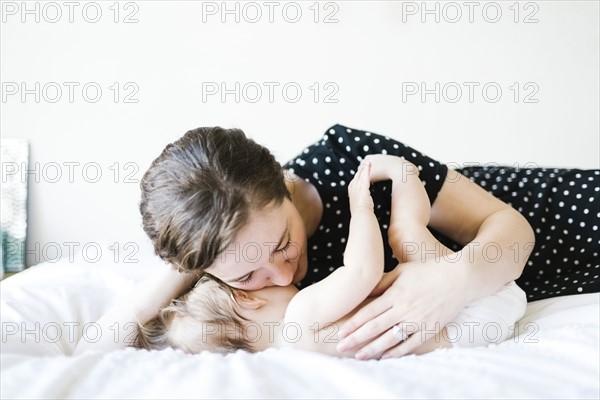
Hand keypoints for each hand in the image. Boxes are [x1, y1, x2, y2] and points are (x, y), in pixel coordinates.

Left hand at [336, 259, 468, 358]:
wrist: (459, 278)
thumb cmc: (428, 271)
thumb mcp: (402, 271)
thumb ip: (382, 282)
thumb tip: (363, 289)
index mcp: (395, 294)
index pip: (368, 312)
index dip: (353, 324)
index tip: (340, 332)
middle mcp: (404, 309)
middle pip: (375, 328)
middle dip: (356, 339)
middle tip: (341, 347)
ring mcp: (417, 320)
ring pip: (390, 339)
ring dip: (373, 349)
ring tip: (358, 355)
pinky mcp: (429, 329)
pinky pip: (410, 344)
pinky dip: (397, 351)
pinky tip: (385, 356)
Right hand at [348, 160, 373, 211]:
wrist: (361, 215)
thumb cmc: (360, 212)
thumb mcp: (359, 203)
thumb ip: (361, 198)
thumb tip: (364, 199)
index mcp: (351, 190)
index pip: (356, 179)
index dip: (360, 174)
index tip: (364, 169)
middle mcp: (353, 187)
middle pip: (358, 175)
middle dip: (362, 168)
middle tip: (367, 162)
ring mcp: (357, 187)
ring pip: (361, 175)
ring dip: (365, 168)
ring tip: (369, 162)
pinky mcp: (363, 188)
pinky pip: (365, 177)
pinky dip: (367, 171)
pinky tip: (369, 166)